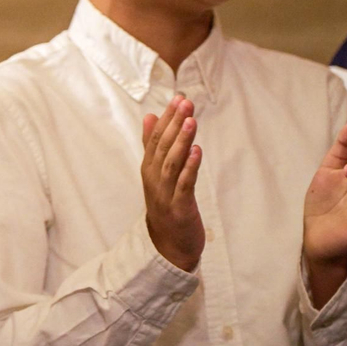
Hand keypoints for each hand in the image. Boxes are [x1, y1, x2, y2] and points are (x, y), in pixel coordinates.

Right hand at [141, 95, 204, 271]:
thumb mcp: (156, 174)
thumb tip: (150, 116)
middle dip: (174, 124)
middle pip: (162, 147)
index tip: (178, 98)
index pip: (155, 139)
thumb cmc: (165, 205)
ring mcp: (165, 194)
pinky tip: (198, 151)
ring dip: (181, 141)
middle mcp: (154, 179)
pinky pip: (184, 185)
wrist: (168, 247)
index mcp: (149, 169)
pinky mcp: (179, 208)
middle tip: (185, 103)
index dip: (167, 118)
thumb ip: (152, 145)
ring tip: (190, 121)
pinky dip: (190, 168)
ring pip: (172, 163)